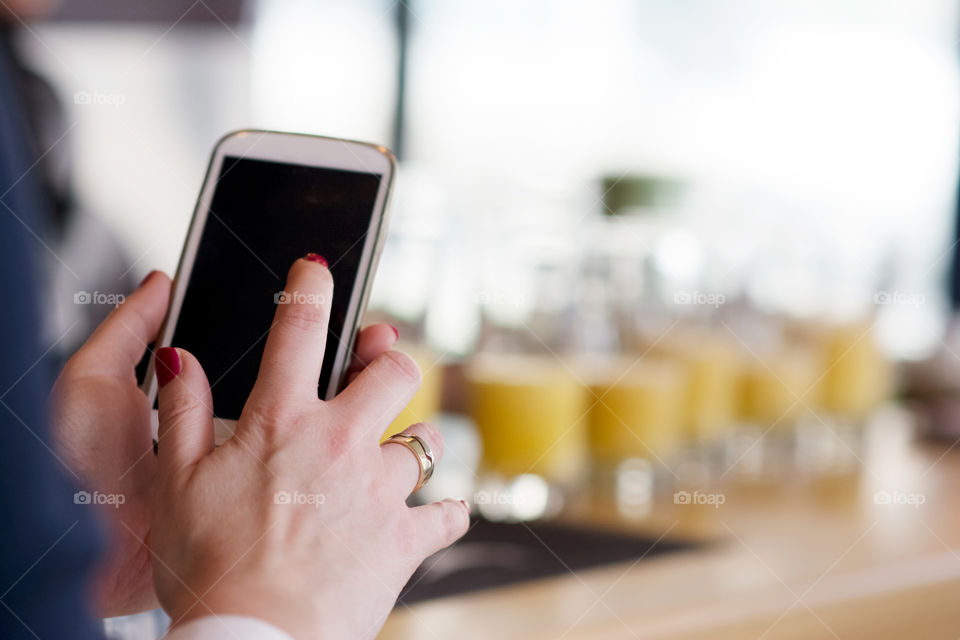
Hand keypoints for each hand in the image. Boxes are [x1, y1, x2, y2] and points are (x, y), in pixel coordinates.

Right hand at [150, 255, 468, 639]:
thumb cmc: (207, 568)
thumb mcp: (176, 483)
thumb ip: (181, 412)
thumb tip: (179, 357)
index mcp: (282, 423)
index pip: (300, 331)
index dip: (311, 288)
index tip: (317, 270)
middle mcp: (341, 444)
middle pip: (396, 372)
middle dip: (392, 362)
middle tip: (380, 369)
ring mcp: (379, 491)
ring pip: (429, 440)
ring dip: (420, 440)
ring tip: (403, 450)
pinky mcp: (404, 539)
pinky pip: (449, 514)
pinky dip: (447, 512)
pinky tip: (441, 513)